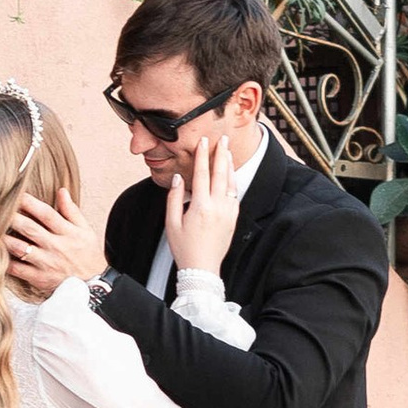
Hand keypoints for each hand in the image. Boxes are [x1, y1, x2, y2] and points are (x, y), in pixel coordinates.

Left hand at [5, 187, 105, 299]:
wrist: (94, 285)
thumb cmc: (88, 255)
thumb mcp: (85, 230)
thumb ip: (72, 211)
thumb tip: (61, 191)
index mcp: (67, 232)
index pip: (47, 213)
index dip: (30, 203)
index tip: (16, 194)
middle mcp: (55, 246)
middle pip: (30, 228)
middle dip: (12, 217)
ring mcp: (46, 263)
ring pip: (20, 249)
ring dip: (4, 239)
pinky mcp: (39, 278)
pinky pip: (18, 270)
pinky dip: (5, 262)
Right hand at [164, 129, 240, 283]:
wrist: (202, 269)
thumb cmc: (184, 248)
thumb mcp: (172, 223)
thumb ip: (174, 199)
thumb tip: (177, 179)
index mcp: (201, 206)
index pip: (202, 174)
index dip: (202, 156)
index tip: (203, 142)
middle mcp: (217, 207)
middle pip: (220, 173)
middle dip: (221, 154)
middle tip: (222, 138)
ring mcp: (228, 213)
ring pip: (231, 183)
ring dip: (229, 165)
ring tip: (227, 151)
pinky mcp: (233, 219)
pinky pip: (235, 195)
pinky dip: (233, 181)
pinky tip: (230, 174)